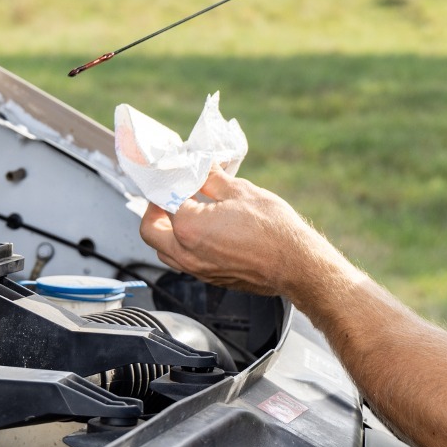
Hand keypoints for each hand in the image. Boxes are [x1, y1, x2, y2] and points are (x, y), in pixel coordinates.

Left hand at [138, 166, 353, 299]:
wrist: (296, 264)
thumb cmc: (273, 230)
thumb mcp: (240, 191)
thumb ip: (211, 178)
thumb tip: (199, 167)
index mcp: (188, 227)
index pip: (164, 199)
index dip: (169, 183)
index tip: (175, 174)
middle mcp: (186, 253)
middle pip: (150, 231)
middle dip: (154, 210)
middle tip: (168, 195)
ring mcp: (197, 270)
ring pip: (164, 250)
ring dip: (166, 231)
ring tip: (182, 212)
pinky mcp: (210, 278)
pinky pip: (183, 261)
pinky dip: (182, 245)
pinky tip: (202, 230)